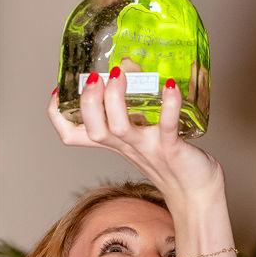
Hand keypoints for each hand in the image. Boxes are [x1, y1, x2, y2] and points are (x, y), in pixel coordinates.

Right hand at [47, 74, 223, 206]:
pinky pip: (167, 126)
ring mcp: (148, 149)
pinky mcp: (172, 149)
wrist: (197, 193)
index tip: (58, 93)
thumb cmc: (172, 159)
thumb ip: (134, 101)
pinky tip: (169, 85)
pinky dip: (168, 105)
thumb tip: (128, 62)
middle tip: (93, 77)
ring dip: (115, 100)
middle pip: (94, 130)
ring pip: (119, 129)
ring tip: (119, 73)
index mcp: (115, 143)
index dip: (58, 116)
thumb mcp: (144, 131)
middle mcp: (126, 147)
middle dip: (88, 103)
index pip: (73, 135)